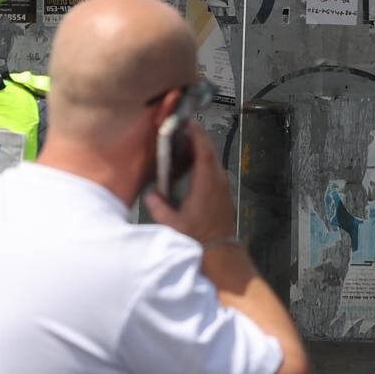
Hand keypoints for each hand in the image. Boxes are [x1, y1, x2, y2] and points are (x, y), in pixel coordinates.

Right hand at [141, 123, 236, 243]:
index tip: (189, 122)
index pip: (204, 152)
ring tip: (185, 144)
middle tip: (183, 129)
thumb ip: (159, 207)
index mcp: (207, 184)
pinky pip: (215, 171)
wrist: (220, 250)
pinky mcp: (224, 193)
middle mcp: (219, 182)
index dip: (197, 135)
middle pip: (210, 152)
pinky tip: (193, 166)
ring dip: (201, 150)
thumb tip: (150, 194)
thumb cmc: (198, 237)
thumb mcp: (173, 223)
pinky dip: (205, 163)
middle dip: (198, 138)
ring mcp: (224, 187)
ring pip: (214, 161)